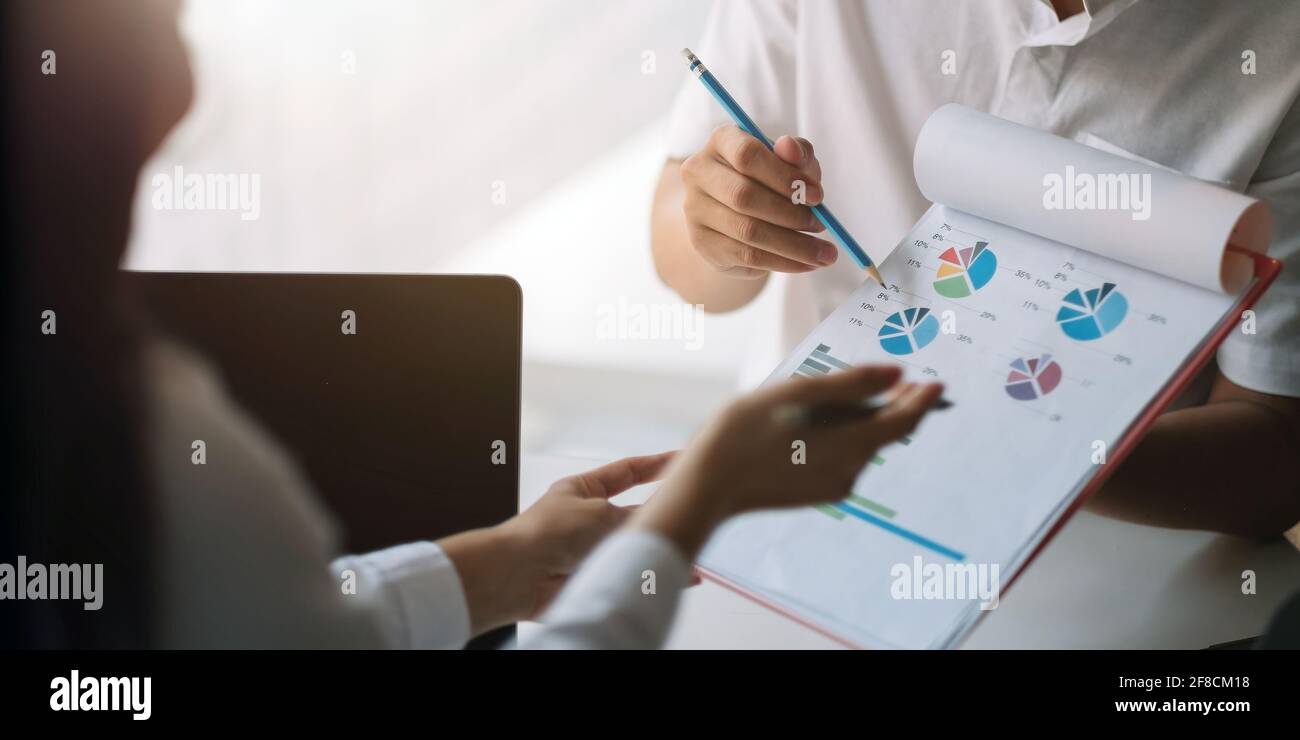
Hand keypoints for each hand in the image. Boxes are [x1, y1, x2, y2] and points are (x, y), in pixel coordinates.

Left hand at [439, 452, 674, 633]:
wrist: (520, 575)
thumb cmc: (548, 533)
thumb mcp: (601, 513)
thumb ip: (636, 516)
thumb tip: (661, 517)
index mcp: (583, 490)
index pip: (626, 473)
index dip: (654, 465)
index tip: (680, 460)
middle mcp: (589, 518)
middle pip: (636, 512)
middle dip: (662, 513)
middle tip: (694, 510)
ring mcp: (592, 548)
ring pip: (635, 545)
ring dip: (658, 546)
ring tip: (687, 546)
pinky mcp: (595, 576)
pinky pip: (630, 573)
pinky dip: (653, 575)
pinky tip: (676, 575)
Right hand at [632, 366, 942, 557]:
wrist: (705, 486)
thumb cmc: (745, 433)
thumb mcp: (797, 394)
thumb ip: (851, 384)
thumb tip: (900, 374)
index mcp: (851, 444)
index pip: (904, 421)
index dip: (923, 400)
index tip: (936, 382)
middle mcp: (850, 471)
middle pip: (883, 433)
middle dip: (894, 405)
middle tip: (903, 380)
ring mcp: (831, 486)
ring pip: (860, 444)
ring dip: (861, 418)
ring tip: (843, 393)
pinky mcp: (813, 492)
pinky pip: (840, 458)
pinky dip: (840, 435)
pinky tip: (817, 420)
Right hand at [679, 126, 834, 277]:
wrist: (737, 212)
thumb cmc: (770, 178)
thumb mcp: (790, 161)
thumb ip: (796, 152)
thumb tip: (790, 147)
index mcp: (721, 141)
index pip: (747, 155)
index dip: (785, 176)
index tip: (818, 196)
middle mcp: (699, 172)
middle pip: (744, 196)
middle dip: (791, 215)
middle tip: (822, 226)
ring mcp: (695, 209)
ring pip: (747, 231)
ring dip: (793, 245)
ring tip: (824, 254)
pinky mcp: (702, 242)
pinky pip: (746, 256)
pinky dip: (782, 262)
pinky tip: (806, 264)